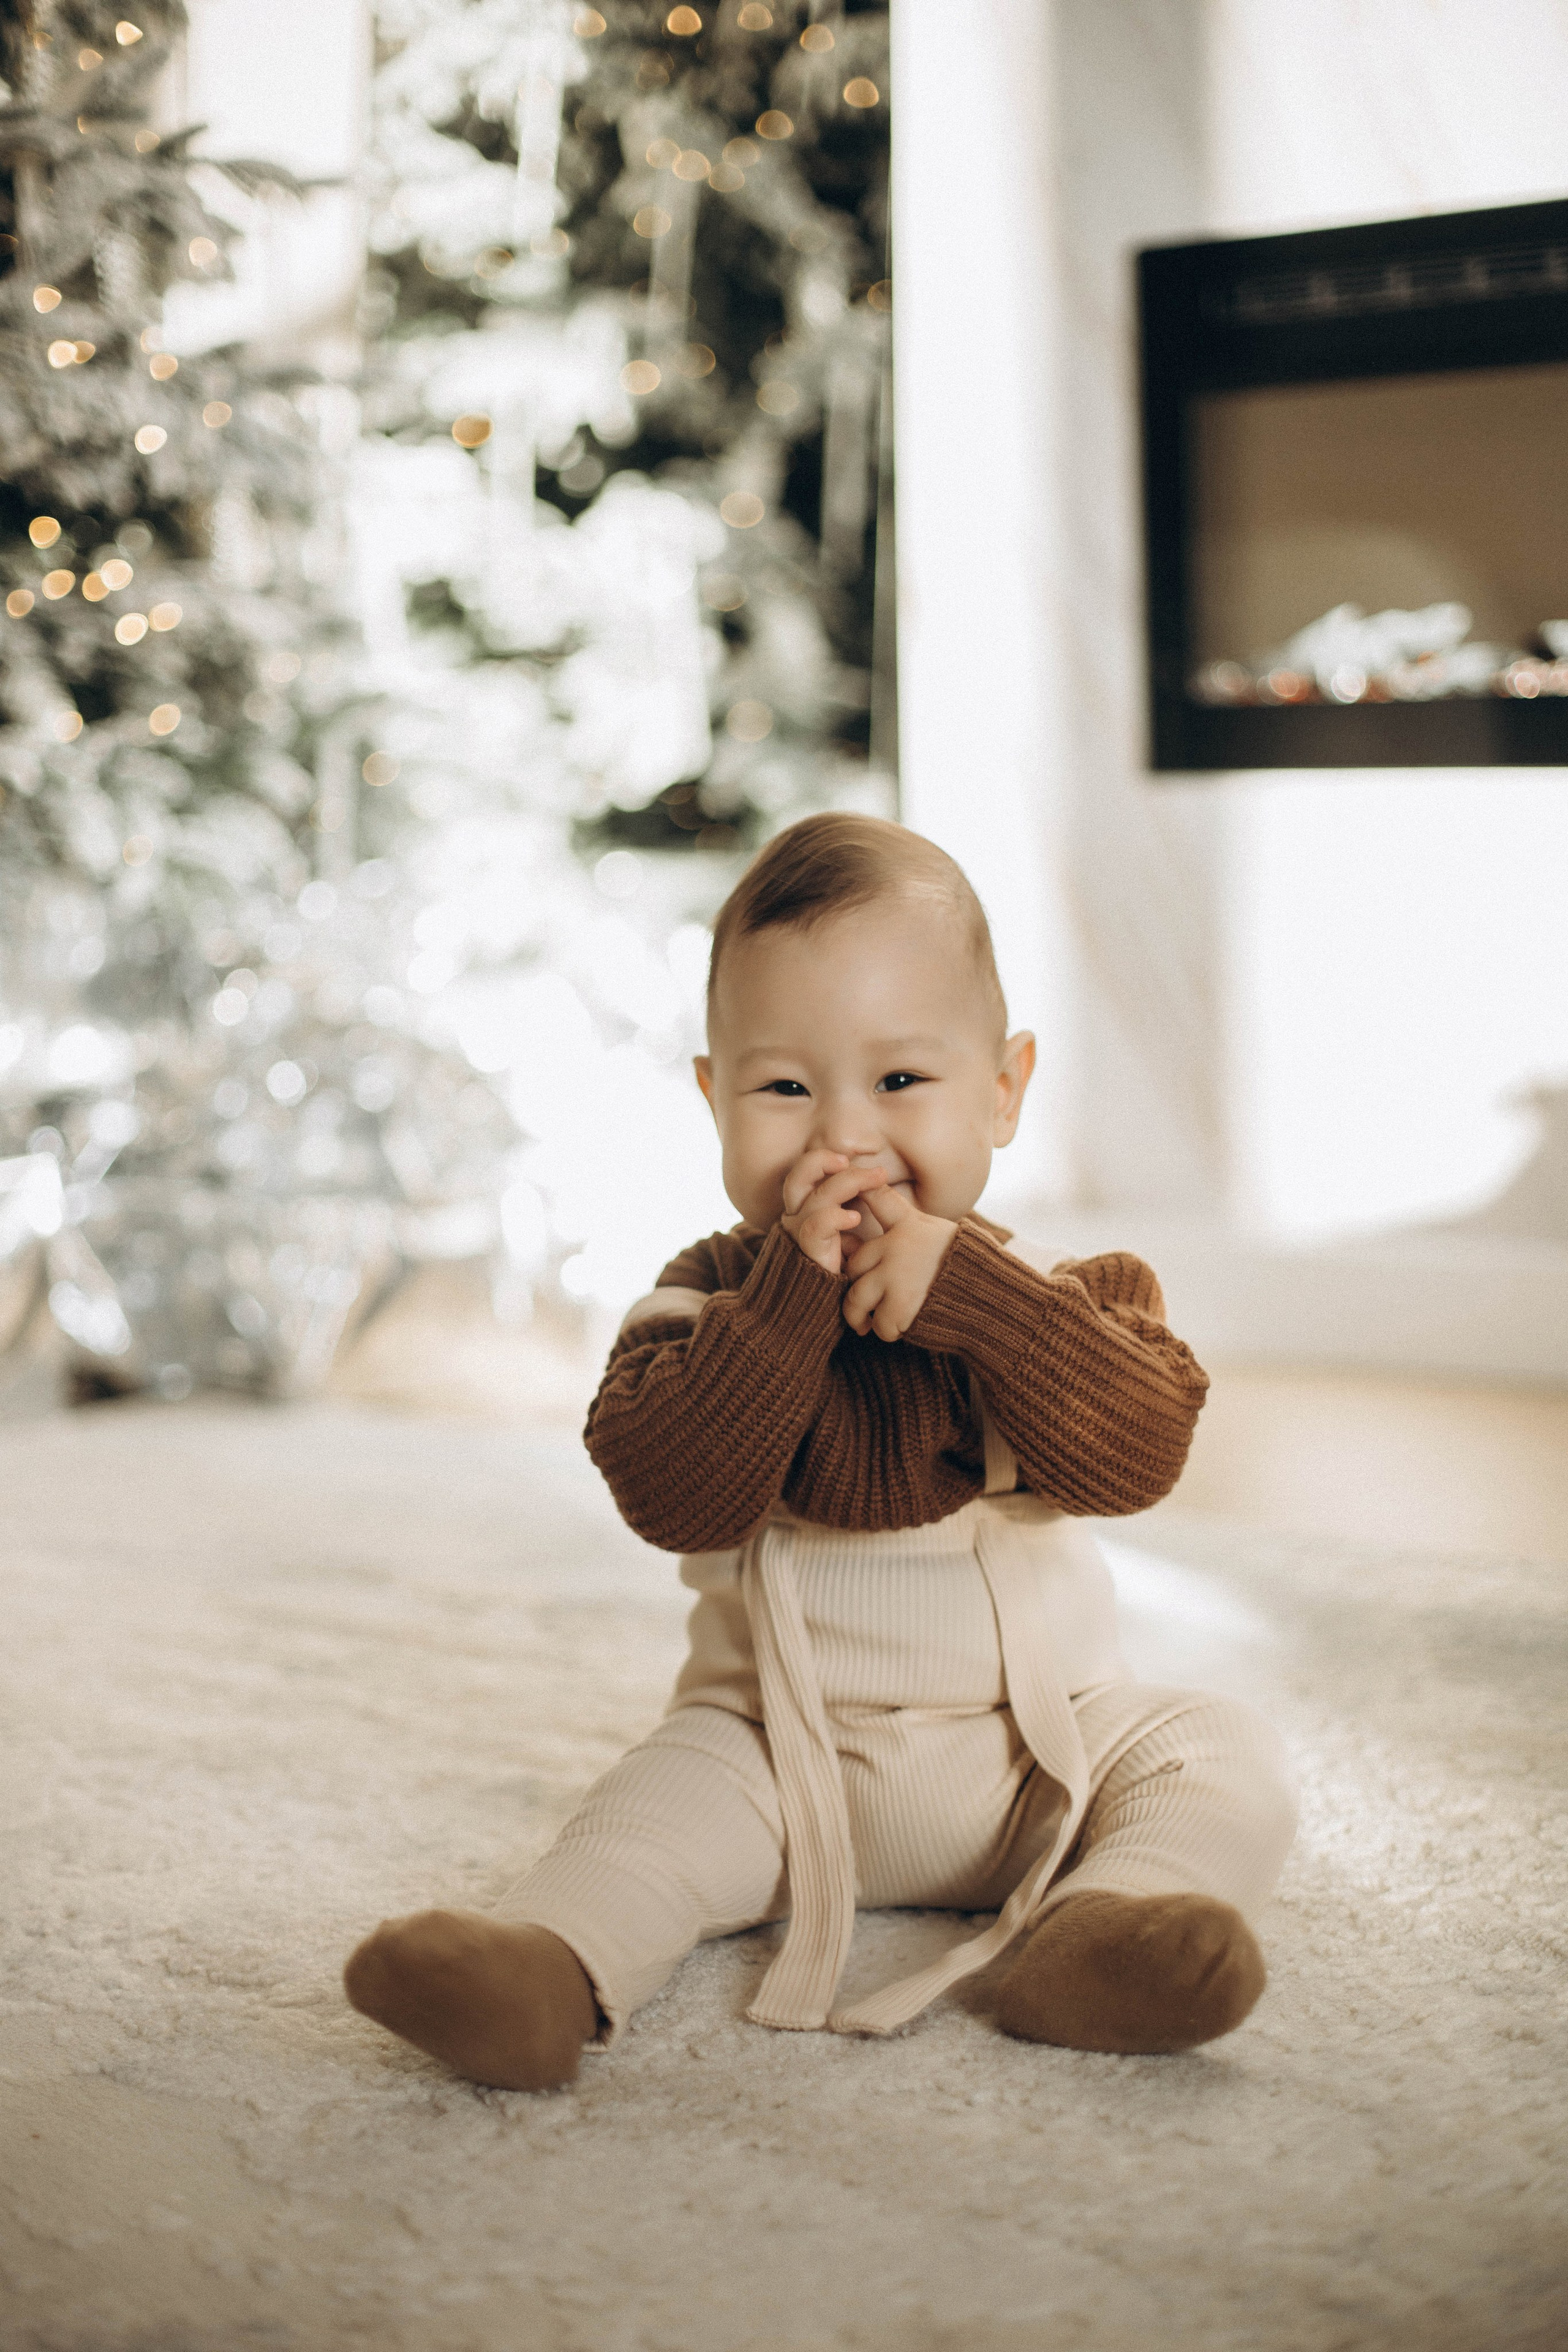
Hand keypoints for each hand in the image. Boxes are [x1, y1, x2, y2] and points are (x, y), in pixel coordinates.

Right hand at [779, 1151, 889, 1276]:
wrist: (831, 1308)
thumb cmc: (848, 1268)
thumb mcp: (854, 1229)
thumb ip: (856, 1204)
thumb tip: (877, 1179)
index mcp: (805, 1208)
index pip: (805, 1172)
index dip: (825, 1160)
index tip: (853, 1159)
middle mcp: (797, 1217)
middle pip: (799, 1176)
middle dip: (828, 1161)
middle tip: (864, 1165)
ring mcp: (799, 1234)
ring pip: (815, 1197)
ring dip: (848, 1183)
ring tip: (877, 1181)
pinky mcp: (807, 1253)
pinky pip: (815, 1226)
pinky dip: (835, 1217)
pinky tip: (855, 1218)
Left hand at [842, 1187, 956, 1340]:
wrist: (994, 1297)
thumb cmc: (970, 1266)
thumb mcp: (940, 1231)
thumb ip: (906, 1222)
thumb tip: (872, 1214)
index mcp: (907, 1225)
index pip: (878, 1199)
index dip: (861, 1193)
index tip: (851, 1203)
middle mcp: (895, 1246)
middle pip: (854, 1266)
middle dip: (858, 1287)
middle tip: (865, 1303)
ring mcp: (895, 1276)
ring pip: (856, 1300)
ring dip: (864, 1316)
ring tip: (876, 1321)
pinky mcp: (900, 1306)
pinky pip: (879, 1324)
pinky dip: (889, 1331)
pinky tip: (905, 1326)